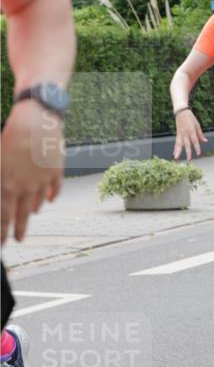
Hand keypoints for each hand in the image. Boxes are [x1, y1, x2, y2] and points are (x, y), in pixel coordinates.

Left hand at [1, 100, 63, 243]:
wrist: (36, 122)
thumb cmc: (10, 137)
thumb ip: (0, 181)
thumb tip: (1, 194)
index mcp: (8, 186)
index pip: (3, 217)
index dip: (2, 232)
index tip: (2, 245)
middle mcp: (26, 187)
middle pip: (21, 215)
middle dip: (18, 230)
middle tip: (17, 239)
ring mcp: (43, 180)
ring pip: (37, 202)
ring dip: (32, 210)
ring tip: (30, 214)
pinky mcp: (56, 171)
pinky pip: (54, 190)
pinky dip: (51, 197)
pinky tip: (49, 201)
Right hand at [173, 109, 206, 160]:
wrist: (181, 112)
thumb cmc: (191, 118)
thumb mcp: (197, 125)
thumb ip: (200, 134)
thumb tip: (205, 141)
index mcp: (192, 131)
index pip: (195, 141)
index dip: (197, 148)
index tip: (198, 154)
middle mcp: (185, 133)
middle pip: (187, 144)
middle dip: (188, 152)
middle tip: (189, 160)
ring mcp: (180, 134)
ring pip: (179, 144)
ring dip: (178, 152)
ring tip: (176, 158)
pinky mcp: (178, 134)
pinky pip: (176, 142)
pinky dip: (175, 148)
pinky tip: (174, 154)